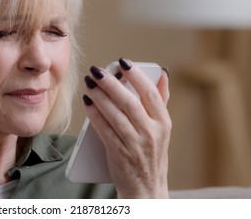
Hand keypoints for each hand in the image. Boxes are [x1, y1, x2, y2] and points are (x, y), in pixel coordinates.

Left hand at [82, 58, 170, 197]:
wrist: (146, 189)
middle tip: (97, 70)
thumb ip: (161, 101)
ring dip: (100, 97)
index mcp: (163, 123)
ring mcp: (135, 144)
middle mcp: (151, 133)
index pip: (150, 94)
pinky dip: (95, 115)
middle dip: (111, 84)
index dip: (137, 75)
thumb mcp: (162, 128)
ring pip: (115, 115)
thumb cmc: (151, 153)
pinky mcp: (119, 153)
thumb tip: (163, 74)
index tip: (122, 62)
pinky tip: (87, 103)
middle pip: (130, 102)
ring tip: (89, 83)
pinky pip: (104, 130)